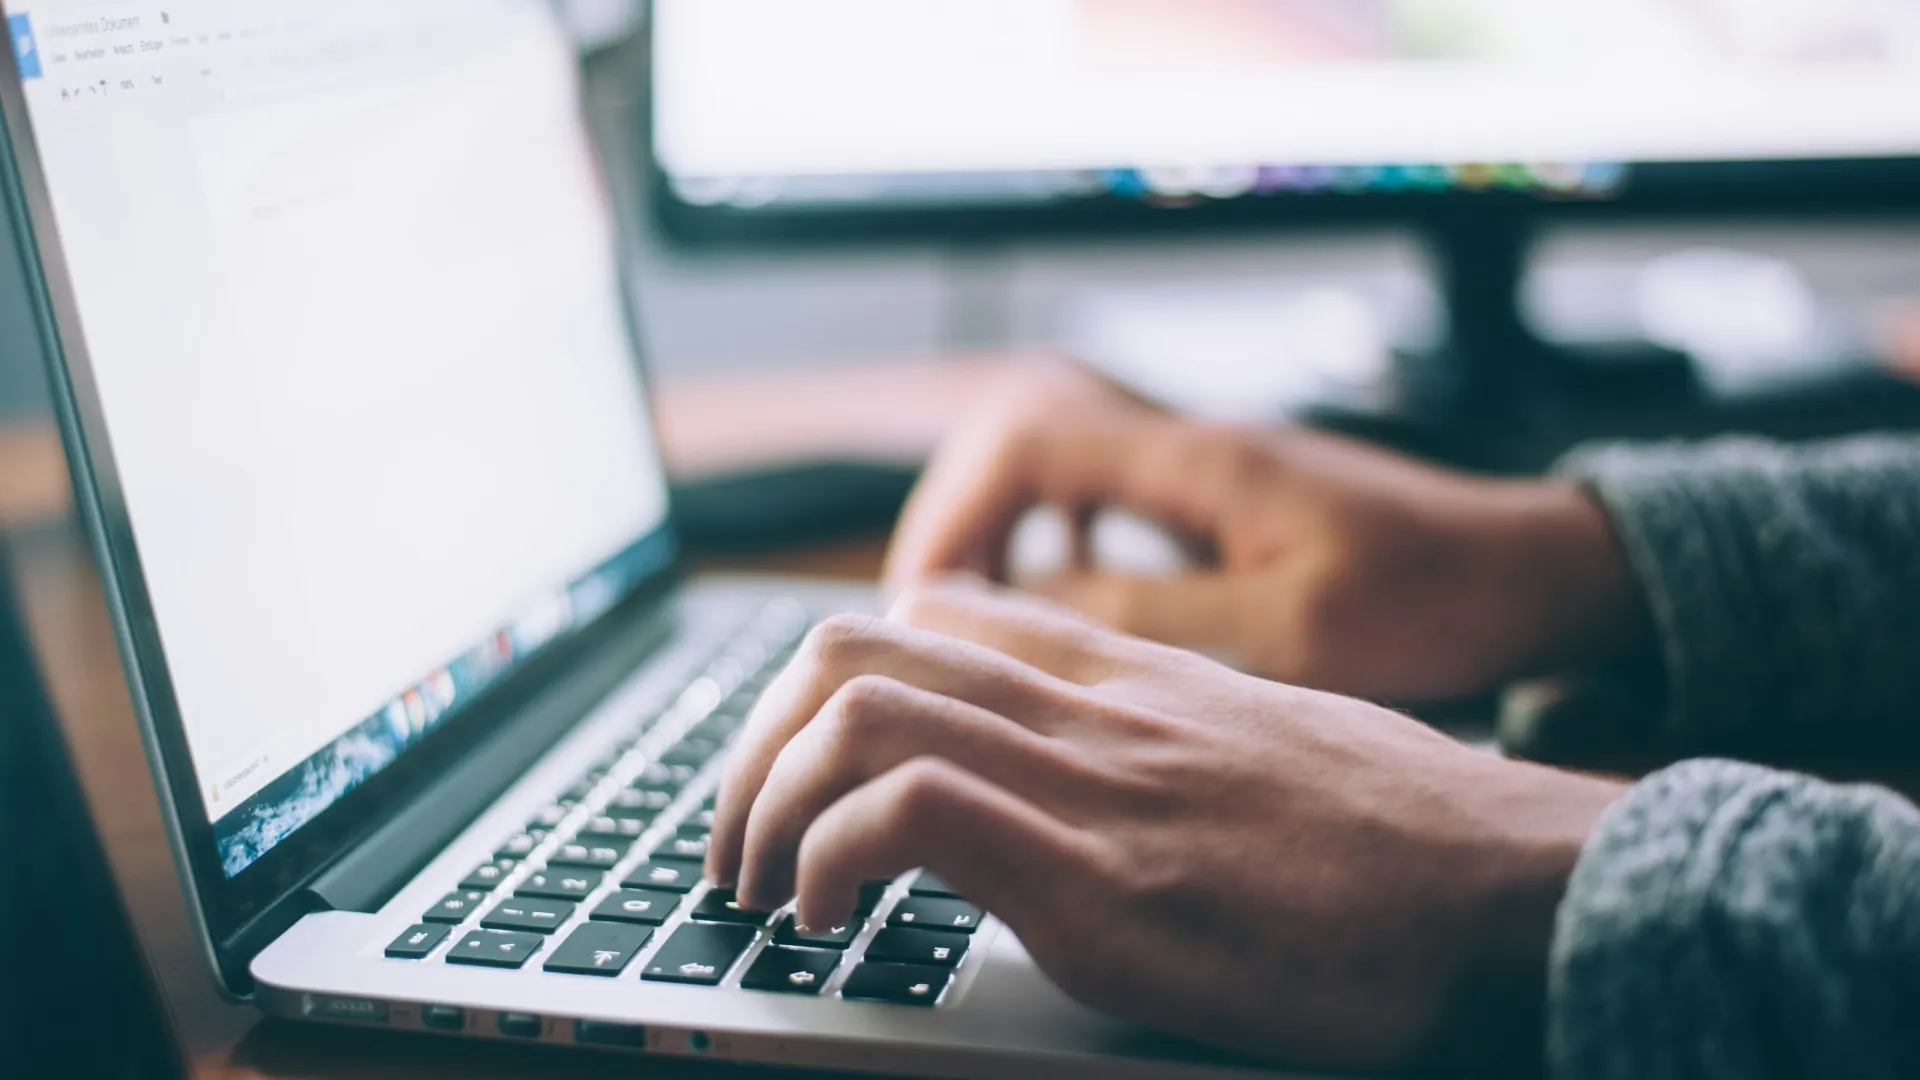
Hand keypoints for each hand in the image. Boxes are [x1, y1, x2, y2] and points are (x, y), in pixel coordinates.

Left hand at [707, 580, 1627, 1069]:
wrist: (1523, 889)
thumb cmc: (1411, 841)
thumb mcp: (1268, 750)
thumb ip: (1165, 742)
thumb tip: (1099, 783)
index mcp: (1128, 678)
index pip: (932, 614)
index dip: (827, 684)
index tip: (801, 770)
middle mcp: (1094, 709)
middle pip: (855, 645)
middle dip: (754, 744)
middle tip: (737, 841)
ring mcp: (1096, 785)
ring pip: (857, 708)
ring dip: (764, 802)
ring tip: (760, 888)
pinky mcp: (1107, 882)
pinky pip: (911, 812)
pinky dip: (829, 859)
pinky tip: (829, 921)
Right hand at [884, 363, 1649, 702]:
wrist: (1531, 573)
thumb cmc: (1434, 599)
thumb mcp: (1292, 630)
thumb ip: (1155, 615)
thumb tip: (1028, 613)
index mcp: (1199, 462)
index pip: (1027, 443)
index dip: (955, 515)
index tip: (924, 602)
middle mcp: (1191, 449)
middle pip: (1021, 444)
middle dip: (959, 525)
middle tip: (929, 619)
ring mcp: (1206, 472)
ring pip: (1057, 473)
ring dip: (1003, 534)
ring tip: (974, 618)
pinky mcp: (1224, 505)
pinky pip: (1104, 503)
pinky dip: (1058, 545)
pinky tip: (1061, 606)